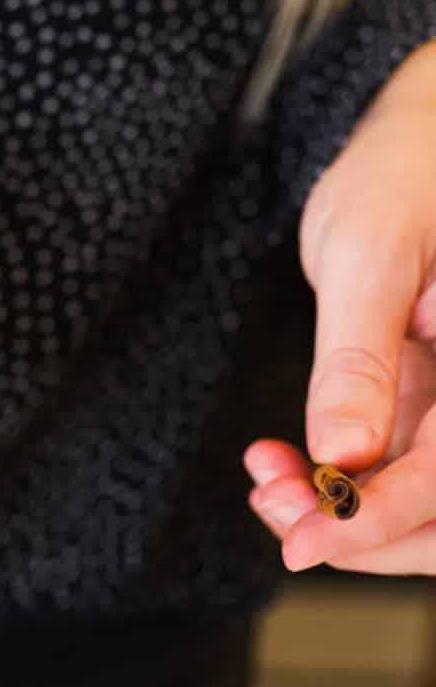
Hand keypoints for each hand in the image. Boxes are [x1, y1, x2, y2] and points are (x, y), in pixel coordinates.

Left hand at [246, 49, 435, 574]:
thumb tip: (345, 456)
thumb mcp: (369, 253)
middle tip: (271, 507)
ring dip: (341, 513)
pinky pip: (396, 473)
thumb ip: (359, 357)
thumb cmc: (404, 174)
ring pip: (420, 504)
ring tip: (266, 484)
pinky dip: (337, 484)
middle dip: (357, 529)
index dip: (380, 519)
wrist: (416, 144)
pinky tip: (279, 464)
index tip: (304, 542)